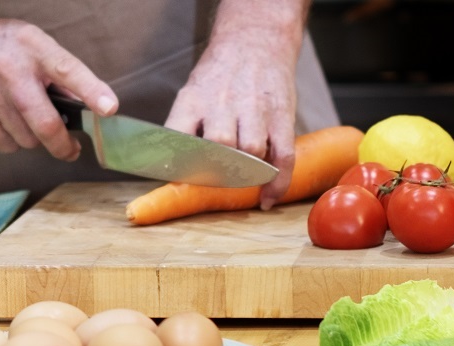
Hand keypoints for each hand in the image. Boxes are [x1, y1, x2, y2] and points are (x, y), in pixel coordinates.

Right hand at [0, 13, 117, 158]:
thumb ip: (56, 70)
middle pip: (45, 123)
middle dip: (62, 145)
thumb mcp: (27, 43)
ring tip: (24, 120)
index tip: (109, 108)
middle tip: (70, 150)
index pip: (67, 70)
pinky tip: (4, 122)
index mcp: (31, 46)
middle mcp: (10, 69)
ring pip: (26, 139)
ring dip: (32, 138)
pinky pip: (4, 144)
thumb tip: (87, 101)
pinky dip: (10, 141)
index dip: (91, 91)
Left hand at [164, 1, 305, 209]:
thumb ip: (184, 128)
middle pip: (219, 148)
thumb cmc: (219, 76)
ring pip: (251, 152)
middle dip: (217, 174)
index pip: (179, 138)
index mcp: (193, 99)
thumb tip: (170, 170)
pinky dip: (276, 182)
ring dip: (247, 174)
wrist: (254, 40)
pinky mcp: (282, 115)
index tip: (179, 186)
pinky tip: (268, 197)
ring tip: (242, 180)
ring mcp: (256, 108)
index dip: (179, 167)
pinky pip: (283, 156)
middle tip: (216, 184)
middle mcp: (223, 102)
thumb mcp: (192, 92)